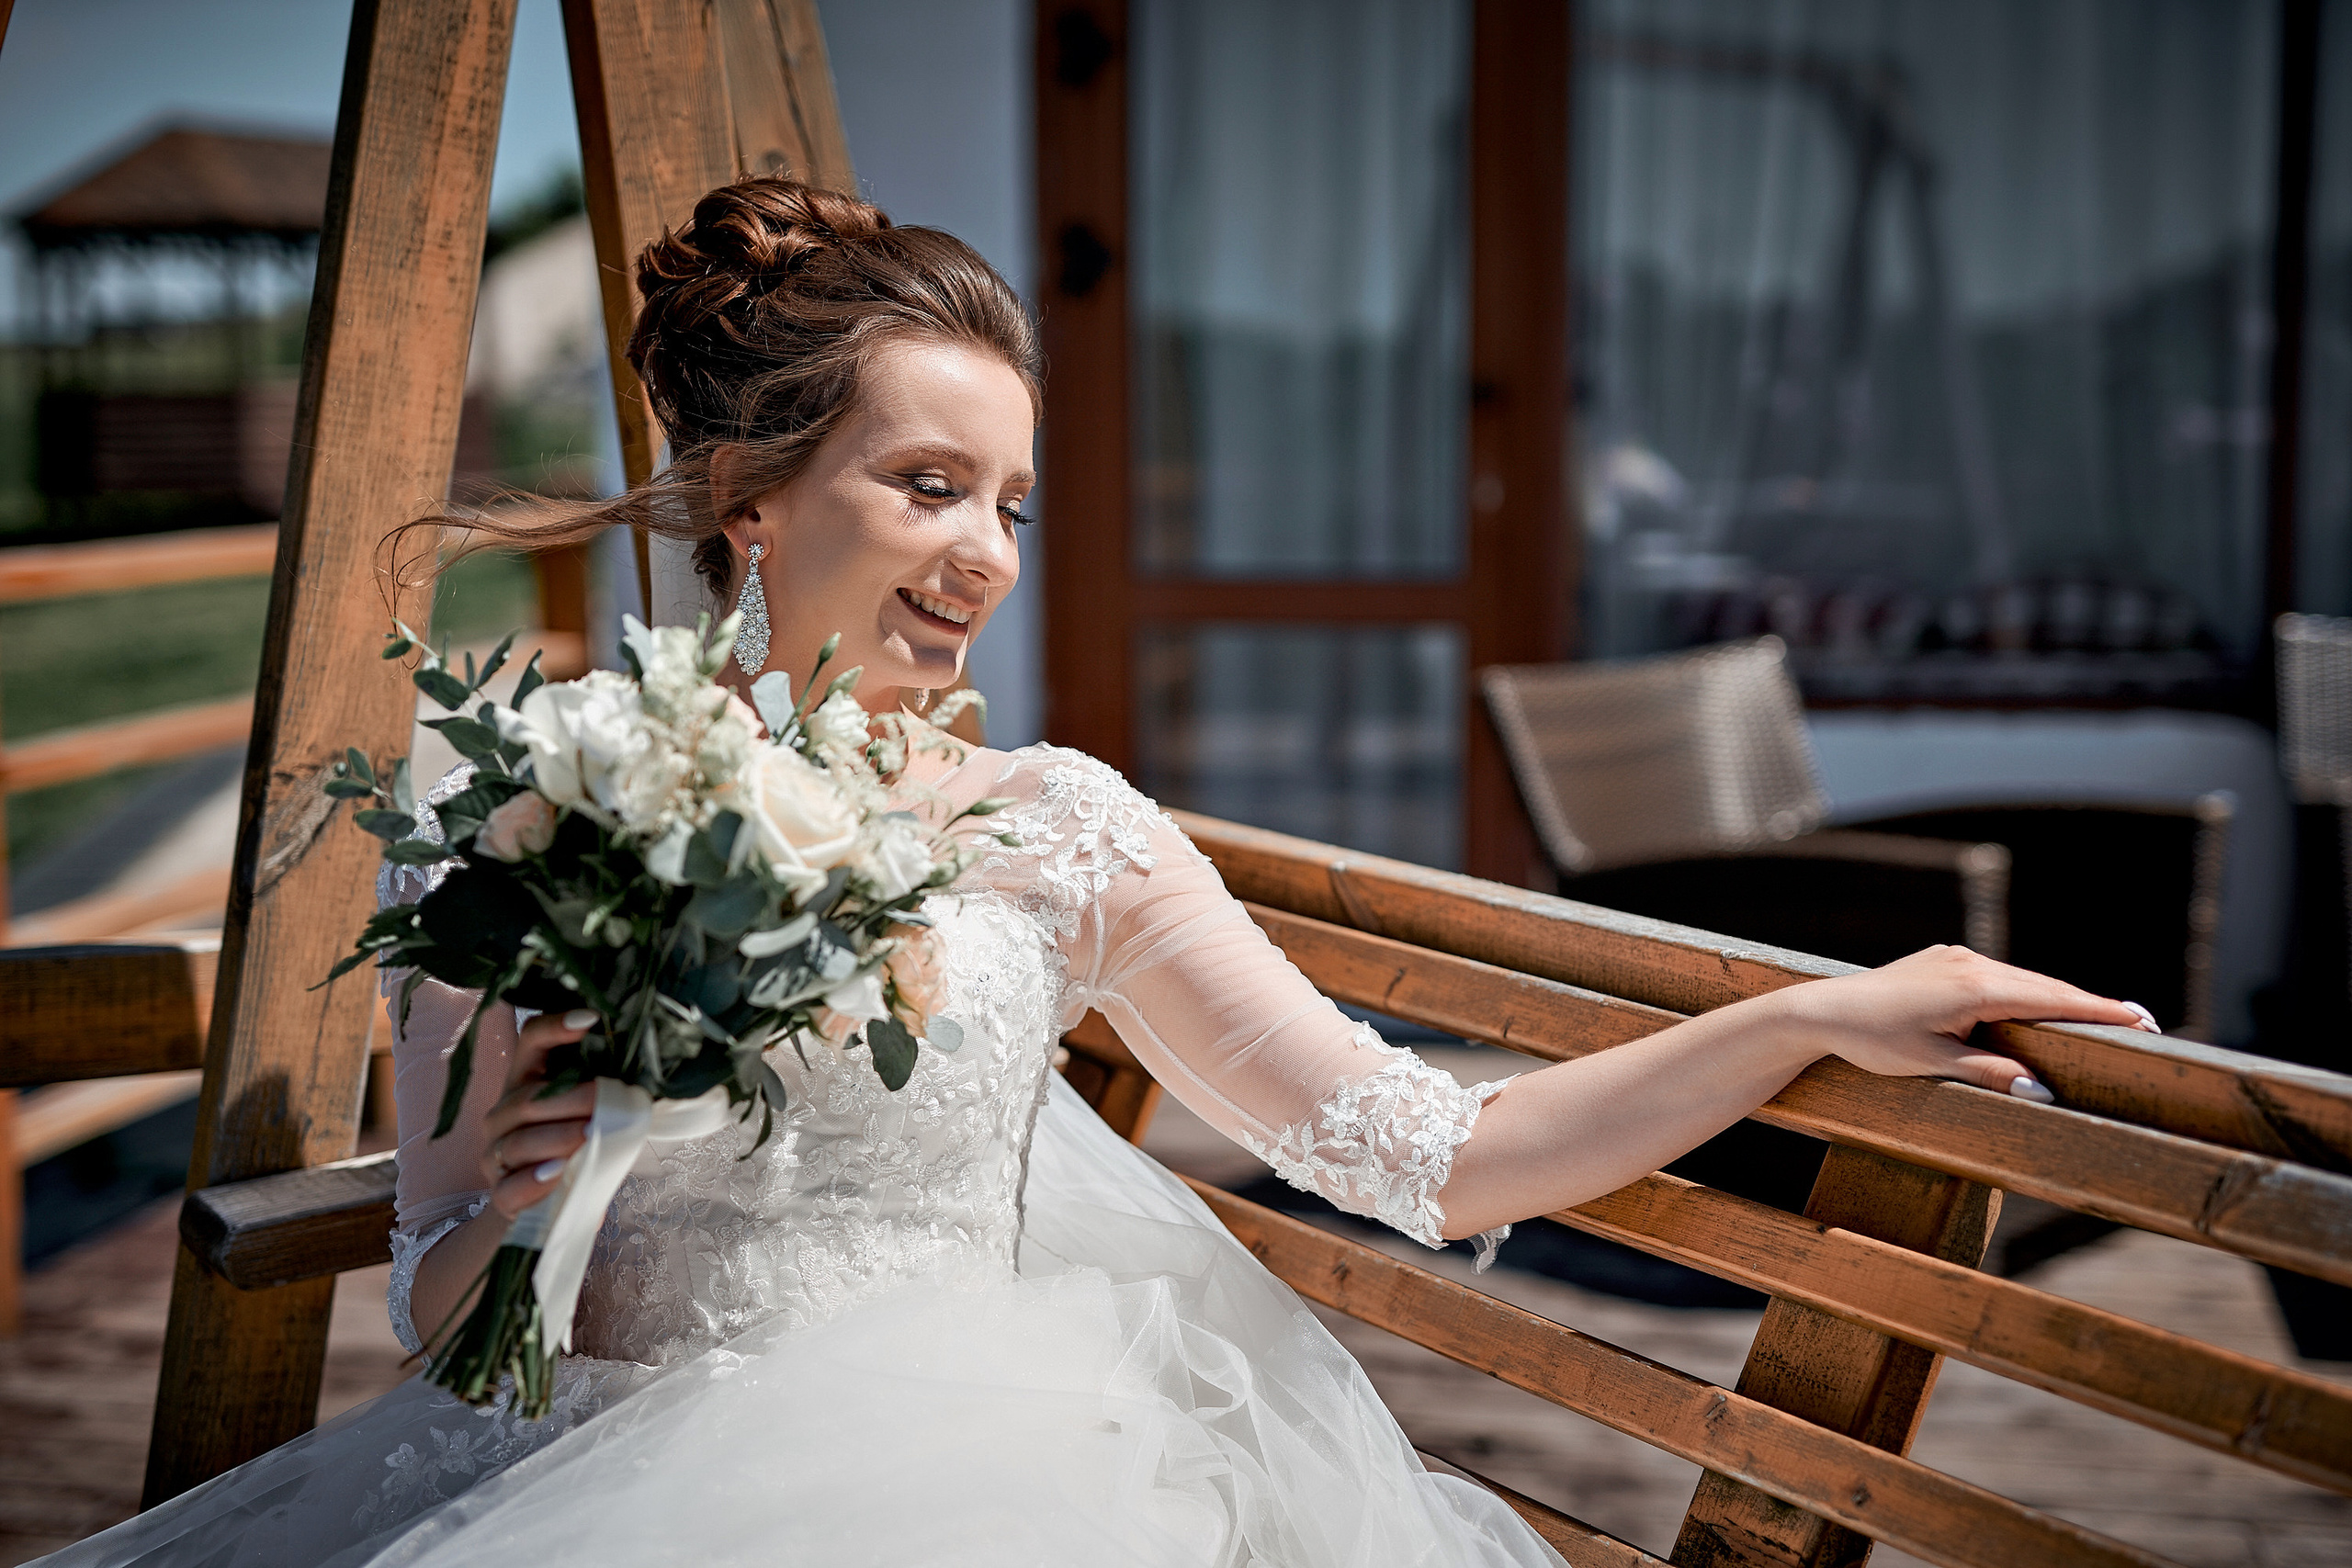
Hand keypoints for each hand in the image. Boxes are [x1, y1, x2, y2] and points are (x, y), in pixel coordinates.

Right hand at [478, 1007, 598, 1218]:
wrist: (554, 1207)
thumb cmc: (579, 1149)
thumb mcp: (594, 1114)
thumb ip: (609, 1090)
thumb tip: (656, 1067)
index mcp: (526, 1082)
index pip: (531, 1040)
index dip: (556, 1026)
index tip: (593, 1019)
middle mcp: (504, 1114)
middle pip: (526, 1098)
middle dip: (569, 1098)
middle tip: (604, 1099)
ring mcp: (496, 1155)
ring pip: (519, 1142)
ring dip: (558, 1137)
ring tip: (590, 1135)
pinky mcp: (501, 1194)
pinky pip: (510, 1187)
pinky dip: (533, 1181)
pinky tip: (557, 1173)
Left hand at [1769, 945, 2156, 1099]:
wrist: (1823, 1010)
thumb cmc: (1873, 1041)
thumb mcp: (1933, 1063)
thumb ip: (1990, 1074)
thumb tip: (2043, 1091)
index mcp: (1975, 988)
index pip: (2051, 999)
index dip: (2099, 1010)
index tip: (2140, 1020)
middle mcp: (1970, 964)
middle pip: (2044, 986)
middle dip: (2090, 1004)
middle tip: (2140, 1021)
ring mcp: (1956, 958)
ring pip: (2021, 979)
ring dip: (2058, 997)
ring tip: (2103, 1015)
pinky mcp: (1943, 960)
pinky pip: (1997, 975)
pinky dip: (2025, 991)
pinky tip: (2042, 1004)